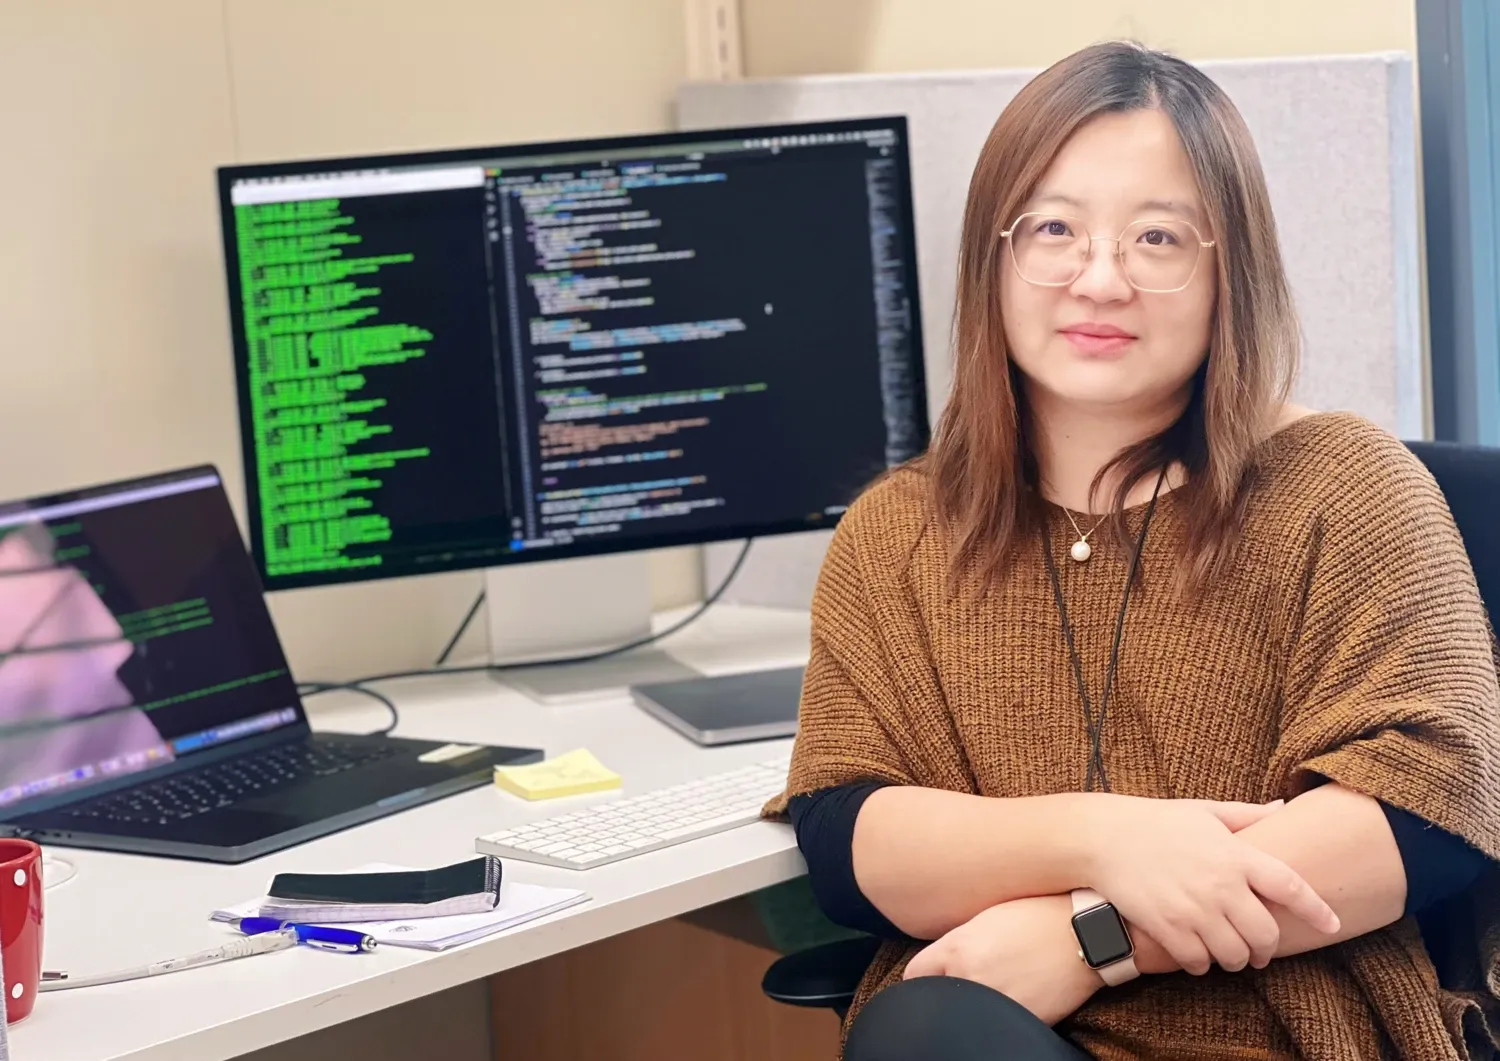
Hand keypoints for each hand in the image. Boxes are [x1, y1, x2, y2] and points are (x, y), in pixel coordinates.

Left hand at [903, 895, 1100, 1025]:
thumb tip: (939, 961)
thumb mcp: (987, 917)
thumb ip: (957, 940)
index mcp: (958, 948)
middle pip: (939, 995)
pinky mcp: (1023, 1021)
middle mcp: (972, 978)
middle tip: (973, 973)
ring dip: (976, 1001)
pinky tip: (1019, 992)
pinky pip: (999, 1022)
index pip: (915, 974)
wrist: (1086, 931)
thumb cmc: (1038, 914)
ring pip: (968, 1011)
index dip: (925, 973)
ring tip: (1000, 980)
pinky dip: (1003, 1014)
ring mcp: (997, 1003)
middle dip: (950, 985)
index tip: (933, 973)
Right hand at [1082, 796, 1339, 975]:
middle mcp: (1221, 885)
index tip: (1333, 923)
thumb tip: (1283, 806)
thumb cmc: (1156, 822)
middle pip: (1265, 933)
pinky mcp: (1169, 928)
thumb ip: (1246, 814)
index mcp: (1235, 854)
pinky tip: (1198, 955)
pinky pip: (1199, 963)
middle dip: (1266, 948)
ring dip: (1236, 960)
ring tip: (1230, 955)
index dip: (1317, 909)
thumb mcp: (1203, 811)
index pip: (1291, 886)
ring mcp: (1194, 909)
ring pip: (1234, 954)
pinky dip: (1203, 965)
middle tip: (1260, 951)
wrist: (1103, 838)